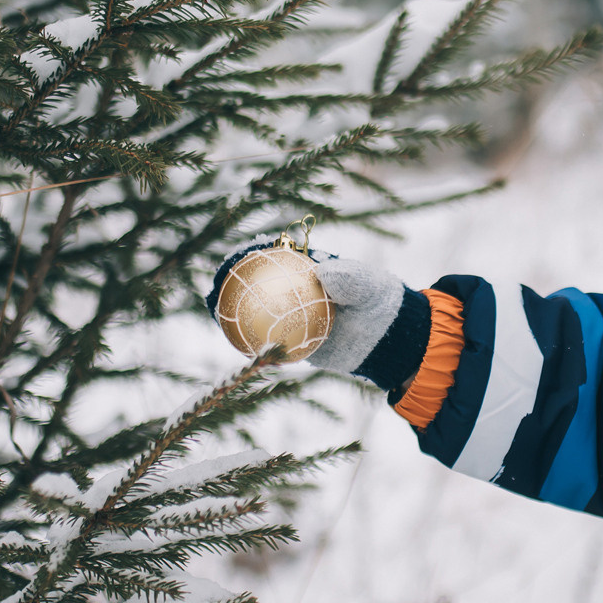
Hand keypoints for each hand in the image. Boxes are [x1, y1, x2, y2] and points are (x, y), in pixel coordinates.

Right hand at [207, 240, 416, 379]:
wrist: (386, 337)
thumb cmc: (377, 300)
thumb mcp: (367, 284)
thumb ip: (348, 278)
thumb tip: (324, 272)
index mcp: (304, 267)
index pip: (271, 255)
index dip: (248, 254)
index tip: (235, 258)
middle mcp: (291, 289)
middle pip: (252, 283)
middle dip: (228, 283)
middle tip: (216, 288)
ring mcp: (289, 315)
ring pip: (253, 313)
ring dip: (231, 314)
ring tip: (216, 315)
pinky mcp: (292, 340)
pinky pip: (268, 342)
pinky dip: (253, 344)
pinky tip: (241, 348)